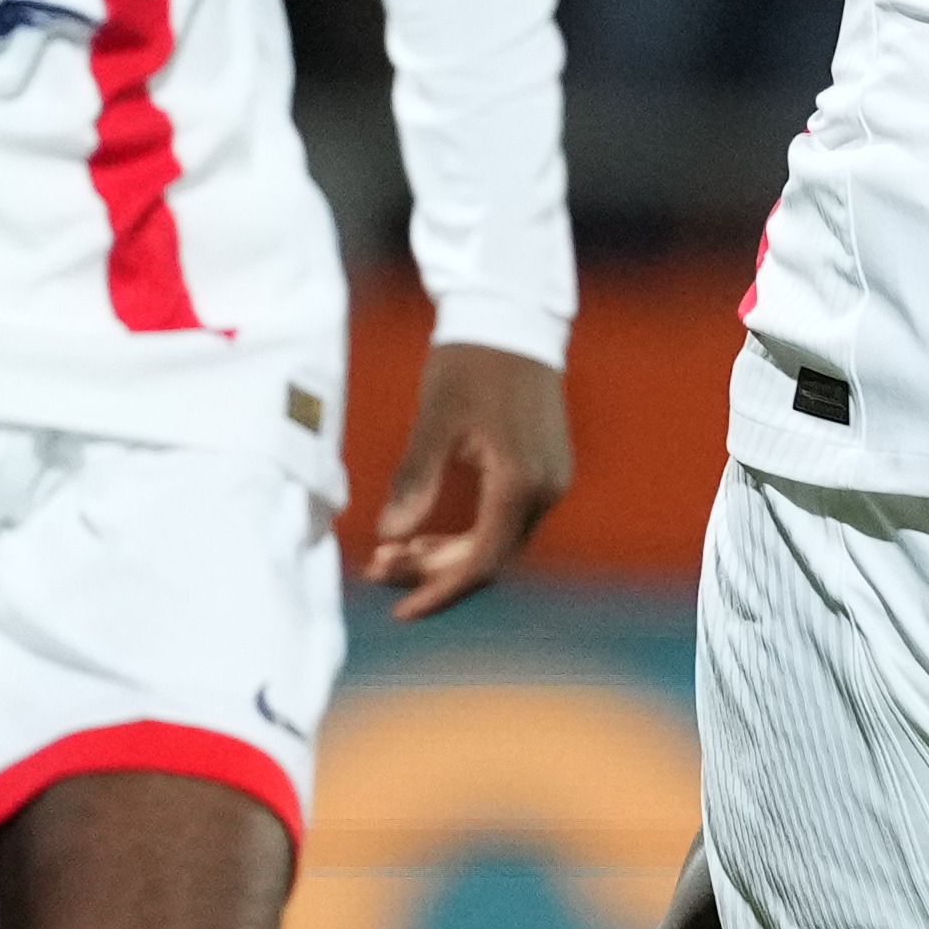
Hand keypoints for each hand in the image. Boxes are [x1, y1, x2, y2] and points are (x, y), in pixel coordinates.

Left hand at [369, 338, 577, 612]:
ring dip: (447, 554)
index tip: (400, 610)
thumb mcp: (435, 419)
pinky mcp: (545, 470)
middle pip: (488, 558)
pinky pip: (505, 520)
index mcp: (520, 483)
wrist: (511, 318)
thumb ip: (414, 479)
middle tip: (379, 570)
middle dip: (433, 572)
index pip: (480, 562)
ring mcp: (550, 481)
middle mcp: (545, 490)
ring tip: (395, 554)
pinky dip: (467, 532)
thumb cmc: (470, 361)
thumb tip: (388, 536)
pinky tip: (428, 530)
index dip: (438, 591)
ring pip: (496, 541)